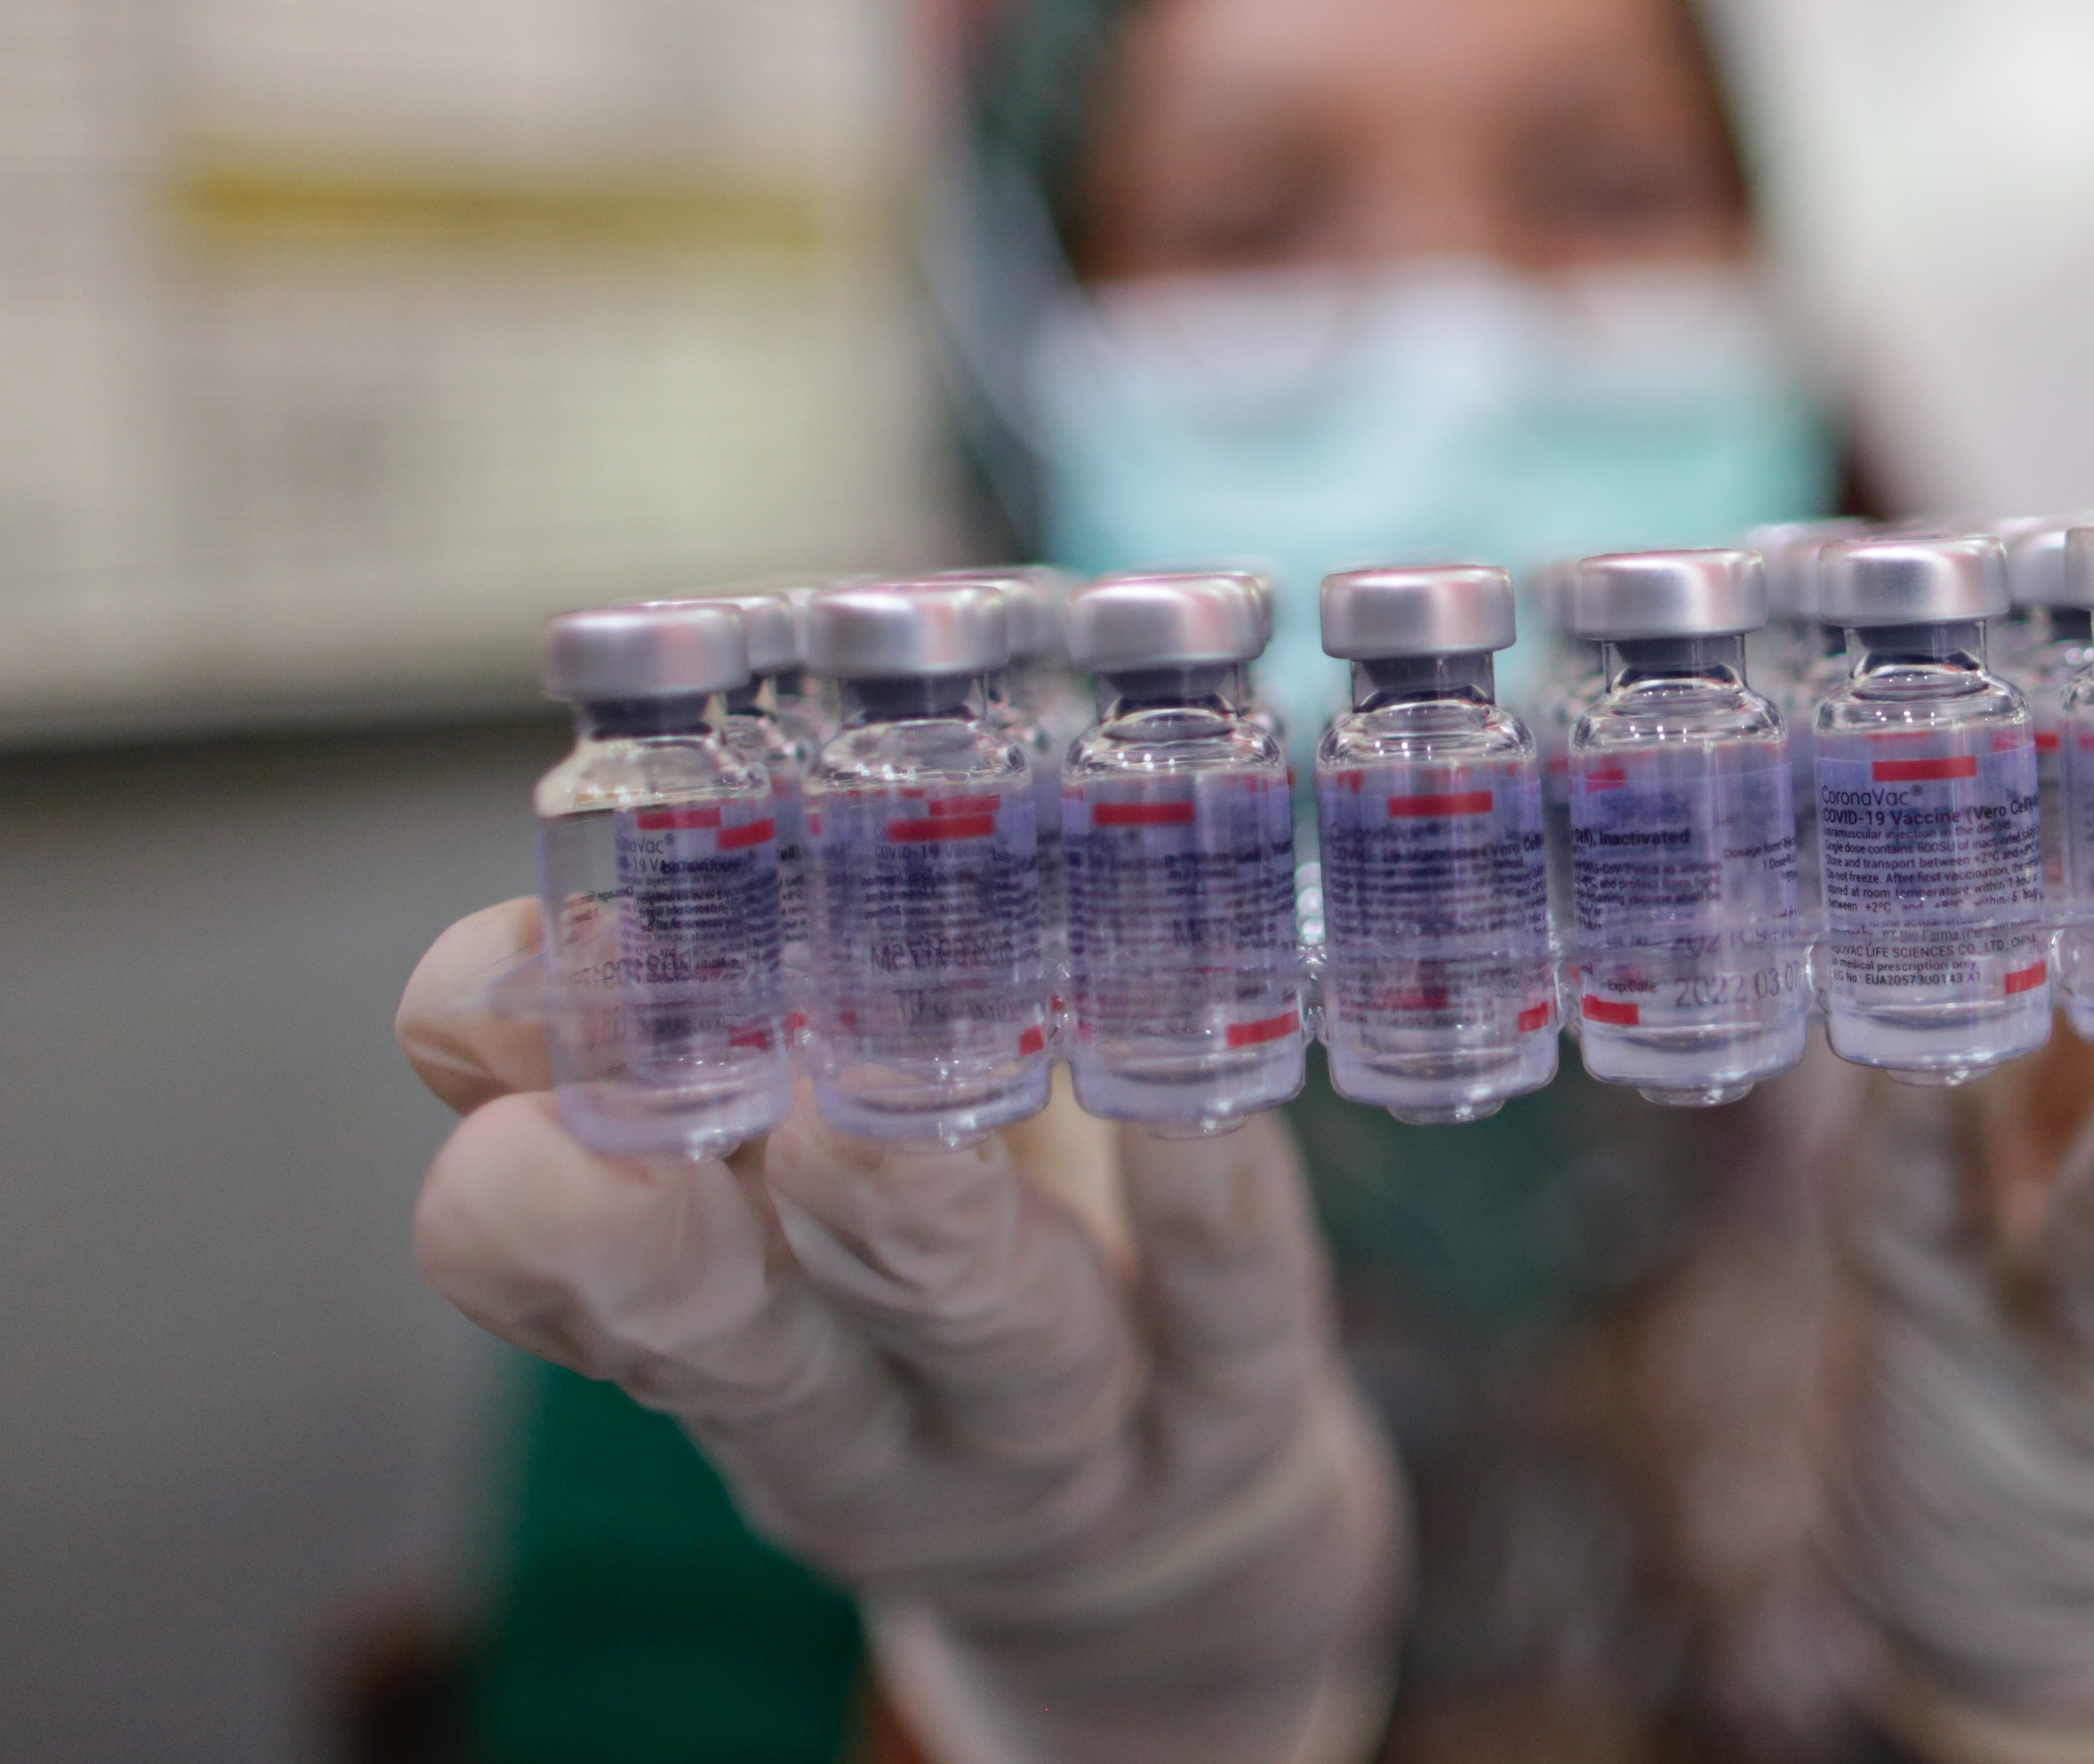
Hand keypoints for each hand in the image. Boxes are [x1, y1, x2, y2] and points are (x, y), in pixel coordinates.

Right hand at [397, 902, 1408, 1763]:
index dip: (532, 1213)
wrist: (1163, 1504)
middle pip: (763, 1353)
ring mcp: (1070, 1421)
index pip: (600, 1306)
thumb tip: (510, 952)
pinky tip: (1192, 1096)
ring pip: (992, 1333)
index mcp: (739, 1360)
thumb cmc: (937, 1269)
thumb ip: (656, 1059)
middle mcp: (880, 1424)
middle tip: (608, 1127)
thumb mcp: (793, 1174)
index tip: (484, 1050)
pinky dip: (1208, 1195)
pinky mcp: (1245, 1392)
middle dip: (672, 1243)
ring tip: (859, 1106)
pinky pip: (1229, 1296)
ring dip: (920, 1218)